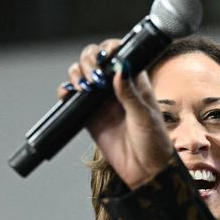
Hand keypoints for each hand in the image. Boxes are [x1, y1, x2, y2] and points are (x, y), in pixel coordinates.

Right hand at [60, 40, 174, 188]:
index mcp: (135, 80)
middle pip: (95, 59)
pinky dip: (65, 92)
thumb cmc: (154, 142)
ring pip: (81, 74)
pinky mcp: (88, 116)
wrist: (145, 171)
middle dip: (89, 59)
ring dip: (76, 73)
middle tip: (93, 76)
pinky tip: (67, 94)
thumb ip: (130, 94)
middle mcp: (116, 86)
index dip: (109, 48)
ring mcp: (101, 100)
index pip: (119, 53)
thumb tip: (119, 68)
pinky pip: (72, 99)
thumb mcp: (145, 116)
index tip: (106, 56)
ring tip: (82, 87)